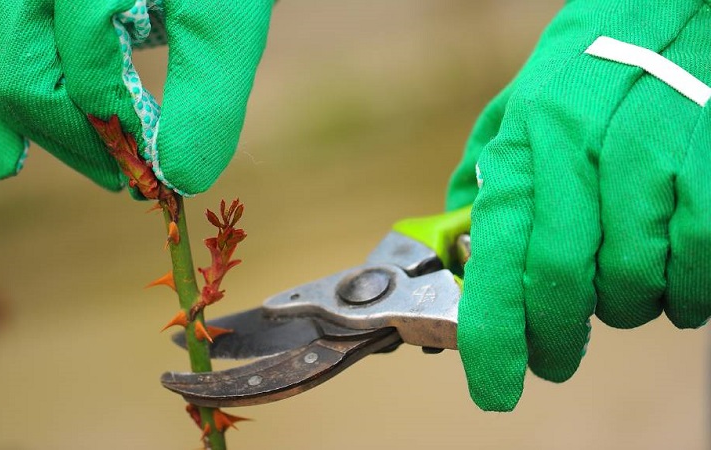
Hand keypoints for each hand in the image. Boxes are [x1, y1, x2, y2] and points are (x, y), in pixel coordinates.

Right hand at [0, 0, 272, 194]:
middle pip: (26, 81)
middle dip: (79, 143)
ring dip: (36, 133)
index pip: (87, 78)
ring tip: (92, 169)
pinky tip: (7, 160)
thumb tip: (178, 179)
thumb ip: (208, 101)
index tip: (158, 168)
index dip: (121, 135)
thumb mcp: (223, 27)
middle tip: (125, 178)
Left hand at [447, 1, 710, 410]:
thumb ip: (486, 180)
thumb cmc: (590, 72)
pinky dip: (686, 291)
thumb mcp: (519, 111)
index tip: (497, 386)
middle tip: (554, 356)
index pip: (499, 255)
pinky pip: (697, 267)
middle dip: (556, 335)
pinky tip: (675, 273)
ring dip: (626, 306)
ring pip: (633, 281)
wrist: (672, 9)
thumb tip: (457, 249)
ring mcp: (652, 156)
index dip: (496, 335)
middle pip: (563, 278)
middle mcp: (581, 149)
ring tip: (624, 284)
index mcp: (525, 140)